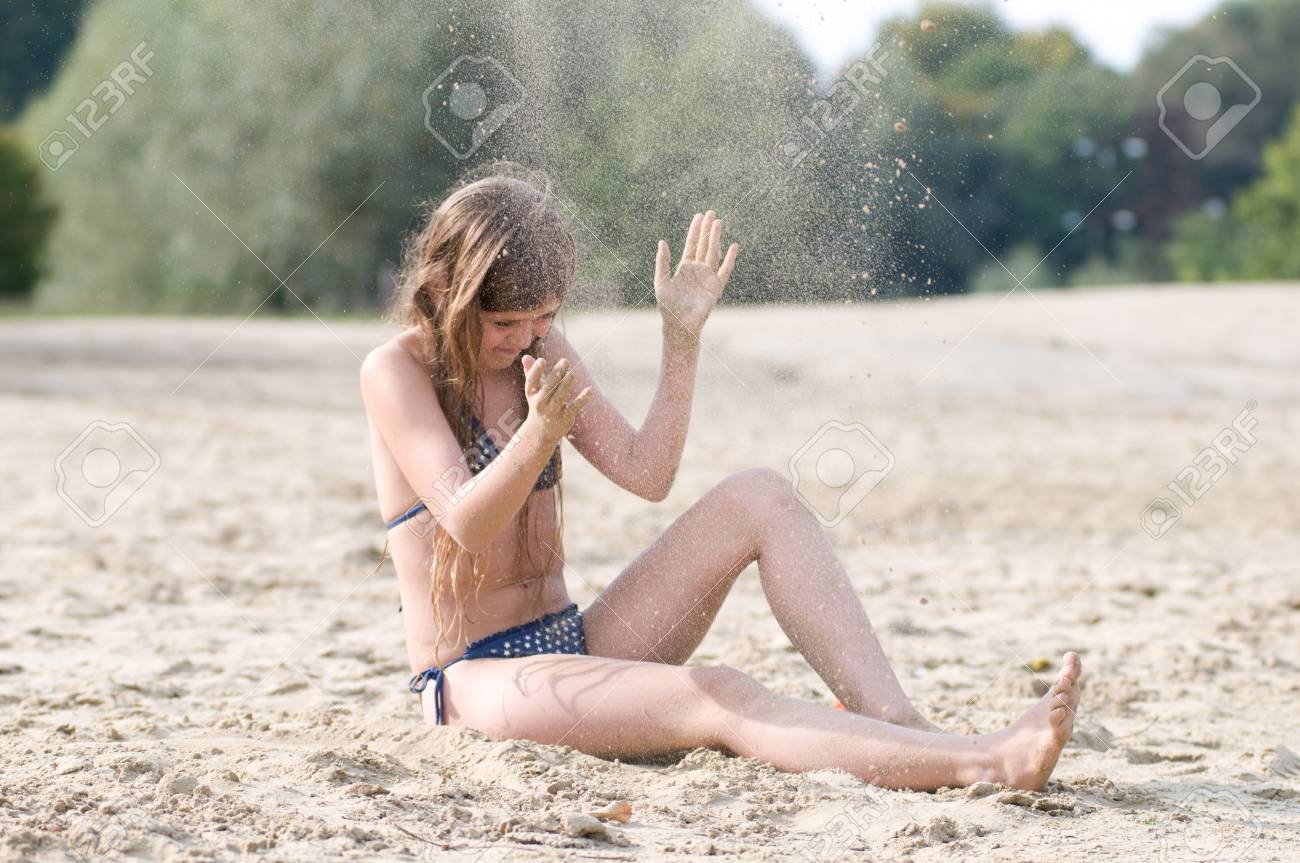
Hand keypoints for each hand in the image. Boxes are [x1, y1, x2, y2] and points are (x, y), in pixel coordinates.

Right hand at [520, 355, 591, 444]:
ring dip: (566, 384)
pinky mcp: (565, 418)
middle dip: (556, 374)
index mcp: (532, 394)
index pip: (531, 381)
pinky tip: (589, 389)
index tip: (542, 360)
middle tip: (565, 361)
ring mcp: (553, 411)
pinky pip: (575, 407)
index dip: (535, 371)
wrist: (541, 432)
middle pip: (548, 387)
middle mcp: (541, 403)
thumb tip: (526, 356)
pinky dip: (583, 398)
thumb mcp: (533, 390)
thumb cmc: (538, 404)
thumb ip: (531, 372)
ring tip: (571, 374)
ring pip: (560, 396)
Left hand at [654, 210, 739, 338]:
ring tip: (718, 222)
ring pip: (713, 253)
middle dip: (707, 229)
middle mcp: (698, 269)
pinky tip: (733, 246)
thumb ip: (662, 262)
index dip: (695, 230)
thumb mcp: (661, 281)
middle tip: (711, 212)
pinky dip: (730, 259)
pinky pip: (725, 270)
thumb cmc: (668, 306)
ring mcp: (708, 277)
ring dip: (716, 238)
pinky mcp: (716, 287)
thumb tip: (662, 241)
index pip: (692, 244)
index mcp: (685, 267)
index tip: (699, 215)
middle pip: (704, 245)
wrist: (679, 325)